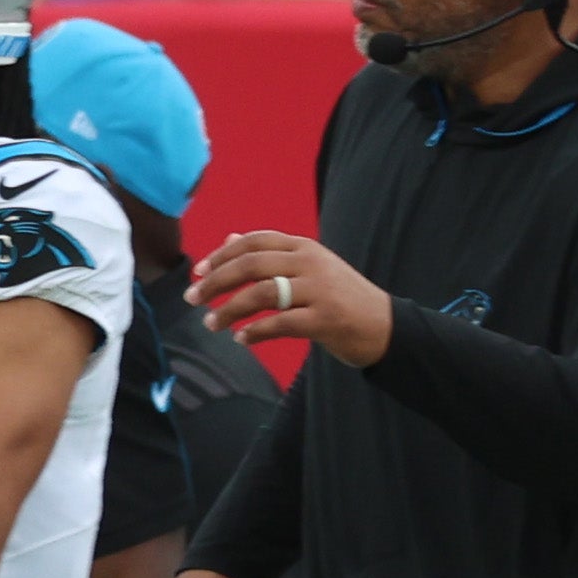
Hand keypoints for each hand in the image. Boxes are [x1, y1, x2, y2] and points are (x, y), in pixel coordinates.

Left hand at [187, 230, 392, 364]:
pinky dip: (255, 332)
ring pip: (263, 294)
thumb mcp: (307, 268)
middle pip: (252, 265)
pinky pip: (280, 324)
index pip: (255, 242)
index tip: (198, 272)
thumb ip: (270, 254)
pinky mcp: (325, 319)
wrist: (384, 325)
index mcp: (304, 248)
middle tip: (193, 299)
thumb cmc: (338, 297)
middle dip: (217, 282)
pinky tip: (241, 339)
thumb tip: (230, 239)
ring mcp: (320, 291)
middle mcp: (311, 263)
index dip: (222, 255)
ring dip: (230, 310)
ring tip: (211, 324)